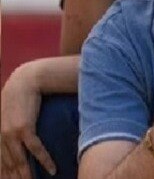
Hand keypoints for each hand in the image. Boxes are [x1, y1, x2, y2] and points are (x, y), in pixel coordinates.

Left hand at [0, 64, 54, 178]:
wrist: (25, 81)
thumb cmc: (20, 96)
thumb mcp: (10, 114)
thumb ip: (12, 127)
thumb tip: (22, 137)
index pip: (1, 162)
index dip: (6, 175)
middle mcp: (1, 137)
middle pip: (9, 165)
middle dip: (16, 178)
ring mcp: (11, 134)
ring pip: (20, 161)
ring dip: (28, 175)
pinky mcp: (24, 129)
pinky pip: (35, 150)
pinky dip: (44, 161)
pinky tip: (52, 170)